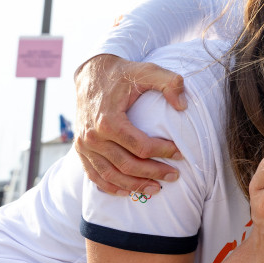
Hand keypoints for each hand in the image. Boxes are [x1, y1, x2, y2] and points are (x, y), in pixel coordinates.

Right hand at [74, 54, 185, 195]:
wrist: (92, 73)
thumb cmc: (123, 74)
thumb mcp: (148, 71)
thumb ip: (169, 83)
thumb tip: (183, 106)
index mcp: (109, 120)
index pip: (141, 146)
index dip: (163, 152)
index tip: (180, 154)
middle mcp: (93, 137)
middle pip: (127, 165)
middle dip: (153, 173)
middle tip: (174, 176)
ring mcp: (84, 145)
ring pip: (110, 175)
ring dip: (134, 186)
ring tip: (156, 189)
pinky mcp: (80, 149)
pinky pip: (93, 175)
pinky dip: (109, 187)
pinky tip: (126, 192)